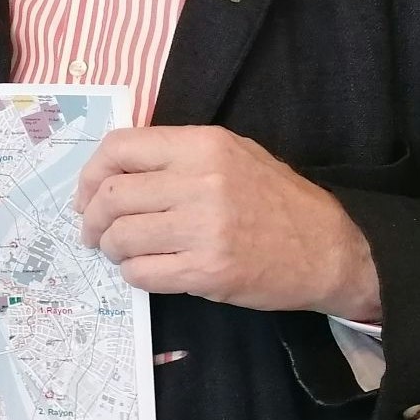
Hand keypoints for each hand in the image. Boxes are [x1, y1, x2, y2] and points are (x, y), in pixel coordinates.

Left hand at [74, 125, 381, 319]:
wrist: (332, 249)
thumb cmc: (278, 200)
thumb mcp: (234, 154)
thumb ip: (178, 156)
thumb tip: (114, 170)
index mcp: (203, 145)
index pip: (120, 148)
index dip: (90, 172)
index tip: (87, 194)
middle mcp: (200, 182)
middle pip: (112, 195)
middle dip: (92, 217)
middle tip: (93, 231)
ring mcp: (203, 229)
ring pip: (121, 236)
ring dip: (110, 247)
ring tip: (120, 251)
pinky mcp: (207, 271)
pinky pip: (142, 273)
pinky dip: (132, 273)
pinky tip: (144, 269)